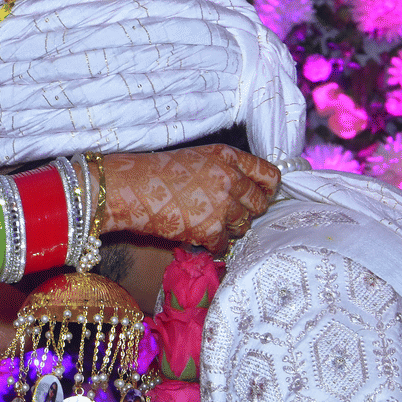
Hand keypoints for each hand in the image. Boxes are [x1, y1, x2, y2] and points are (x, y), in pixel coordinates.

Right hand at [99, 146, 279, 254]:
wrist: (131, 188)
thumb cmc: (159, 172)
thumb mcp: (199, 157)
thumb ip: (226, 168)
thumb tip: (247, 188)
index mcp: (228, 157)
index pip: (269, 174)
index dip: (267, 189)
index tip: (261, 196)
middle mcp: (230, 179)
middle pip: (260, 204)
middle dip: (248, 211)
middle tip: (229, 214)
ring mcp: (222, 205)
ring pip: (244, 226)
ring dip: (229, 228)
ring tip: (208, 221)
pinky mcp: (210, 228)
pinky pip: (223, 243)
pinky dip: (212, 243)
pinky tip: (196, 234)